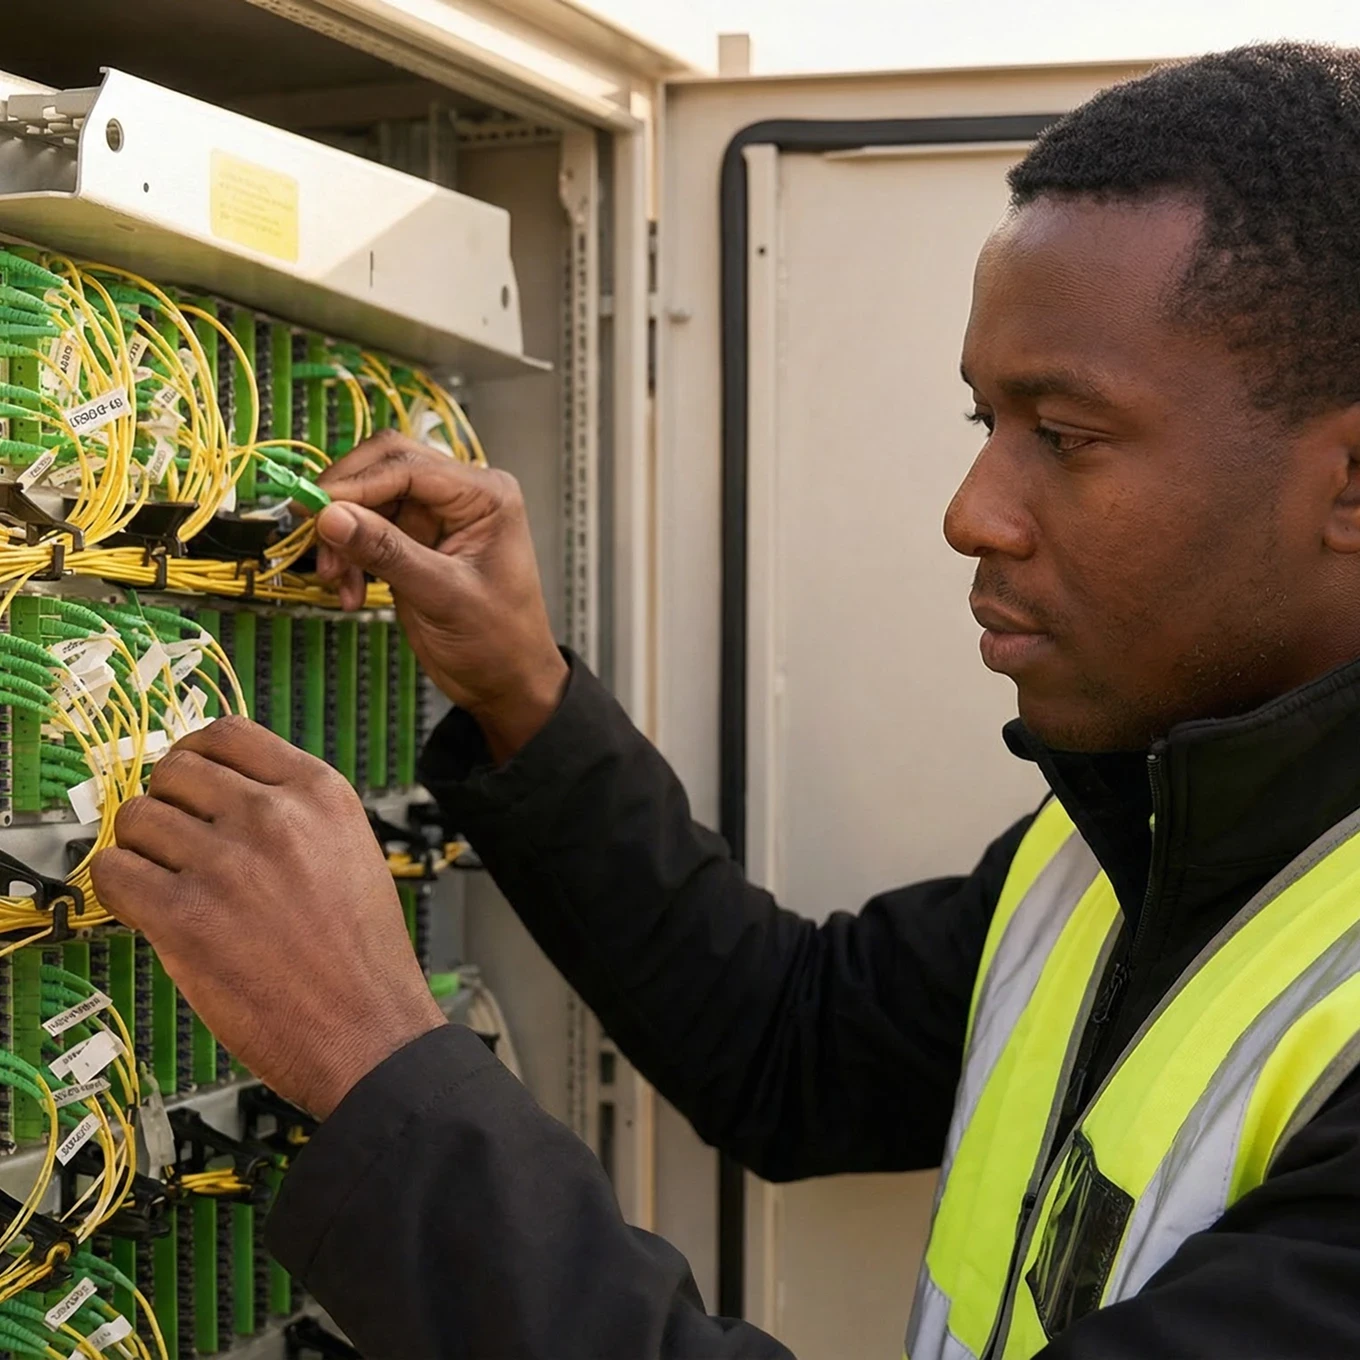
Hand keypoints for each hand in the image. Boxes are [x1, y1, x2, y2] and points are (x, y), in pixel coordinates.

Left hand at [90, 716, 445, 1118]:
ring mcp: (226, 864)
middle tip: (174, 837)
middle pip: (174, 769)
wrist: (370, 1029)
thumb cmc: (363, 954)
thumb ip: (293, 813)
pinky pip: (112, 873)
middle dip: (167, 801)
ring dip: (141, 847)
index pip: (228, 733)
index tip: (188, 779)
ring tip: (164, 878)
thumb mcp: (350, 849)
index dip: (196, 755)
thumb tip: (221, 794)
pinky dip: (118, 887)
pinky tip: (147, 906)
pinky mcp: (185, 918)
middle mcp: (272, 816)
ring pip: (136, 817)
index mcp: (320, 793)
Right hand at [313, 433, 567, 761]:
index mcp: (485, 495)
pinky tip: (348, 591)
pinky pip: (366, 531)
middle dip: (343, 504)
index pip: (407, 465)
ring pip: (366, 502)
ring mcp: (435, 518)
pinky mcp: (414, 542)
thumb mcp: (443, 596)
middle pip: (382, 470)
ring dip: (341, 538)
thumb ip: (387, 552)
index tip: (314, 509)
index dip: (355, 483)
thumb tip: (332, 515)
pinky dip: (348, 557)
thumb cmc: (500, 642)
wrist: (506, 684)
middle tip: (313, 535)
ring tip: (336, 581)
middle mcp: (461, 497)